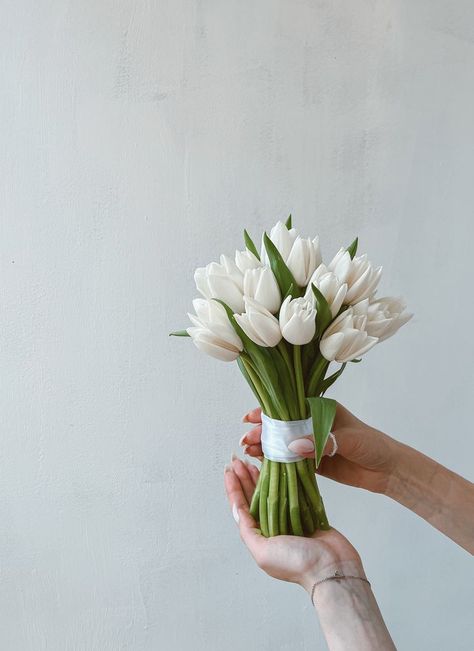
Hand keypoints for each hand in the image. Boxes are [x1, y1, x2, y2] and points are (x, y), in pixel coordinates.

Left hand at [224, 456, 361, 591]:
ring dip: (263, 477)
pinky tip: (280, 469)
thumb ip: (248, 531)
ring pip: (273, 492)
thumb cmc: (298, 564)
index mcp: (261, 536)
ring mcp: (290, 518)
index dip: (235, 488)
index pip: (242, 507)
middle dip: (246, 478)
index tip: (230, 471)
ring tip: (254, 461)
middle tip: (239, 461)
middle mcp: (273, 527)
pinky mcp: (307, 512)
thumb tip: (236, 510)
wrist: (333, 568)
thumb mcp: (263, 552)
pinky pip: (294, 492)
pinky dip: (286, 480)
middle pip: (255, 497)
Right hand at [240, 403, 399, 494]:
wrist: (389, 471)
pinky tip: (262, 462)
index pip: (289, 406)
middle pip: (281, 425)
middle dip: (262, 431)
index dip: (268, 411)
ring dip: (265, 446)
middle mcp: (313, 424)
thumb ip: (321, 442)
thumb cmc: (373, 445)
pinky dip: (276, 461)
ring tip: (250, 451)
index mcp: (320, 409)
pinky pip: (290, 461)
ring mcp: (311, 443)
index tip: (251, 417)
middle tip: (247, 440)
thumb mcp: (349, 439)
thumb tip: (293, 445)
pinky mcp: (313, 463)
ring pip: (282, 443)